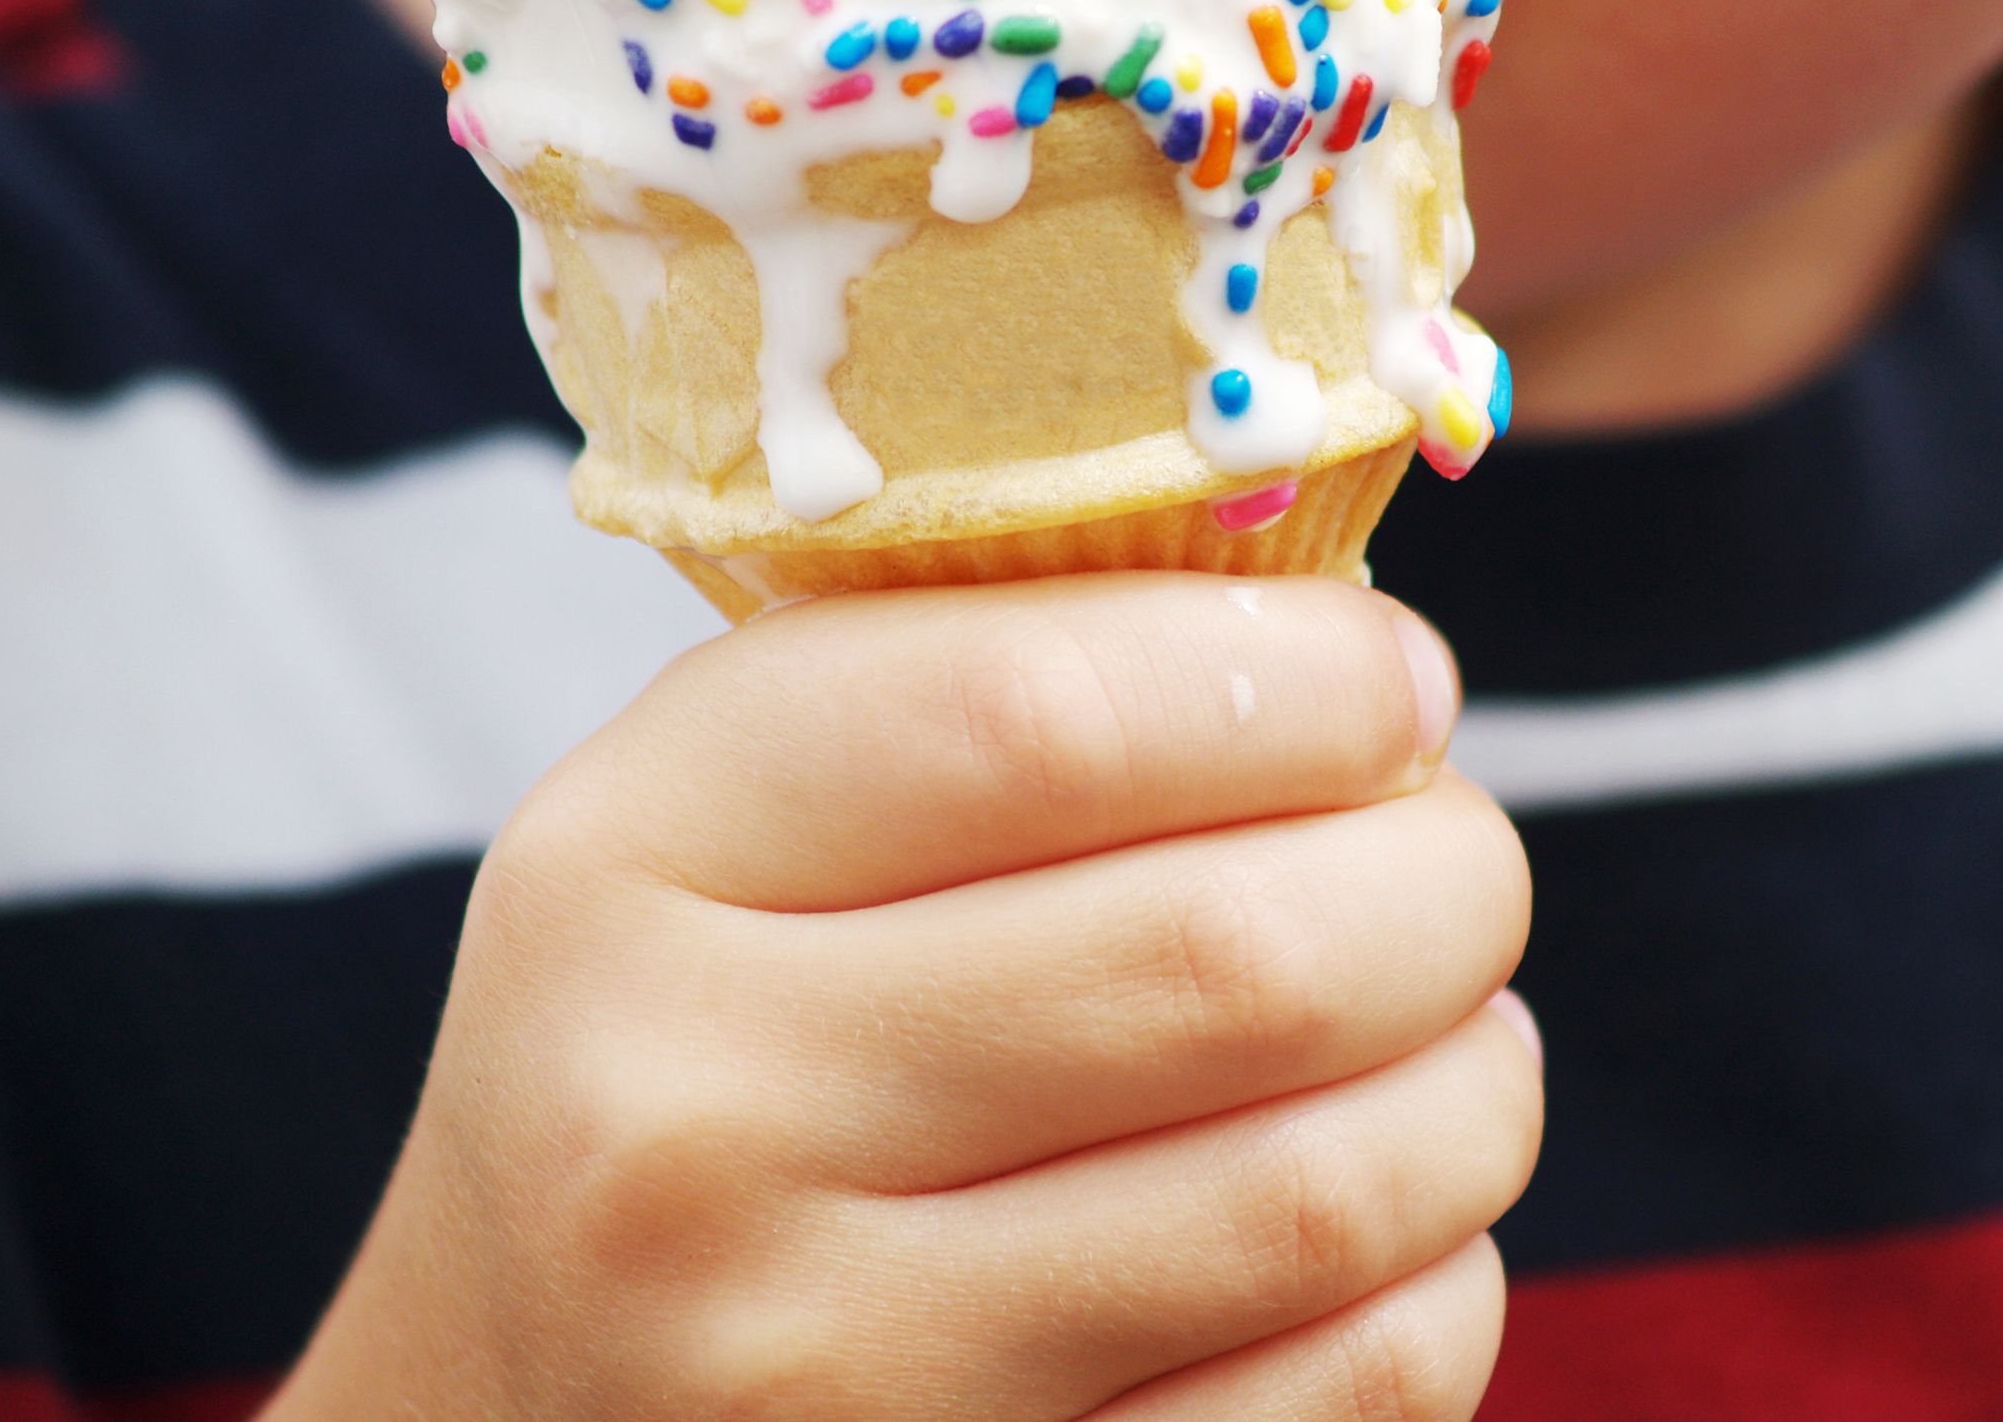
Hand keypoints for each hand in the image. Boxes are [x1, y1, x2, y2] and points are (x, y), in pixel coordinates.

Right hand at [267, 571, 1539, 1419]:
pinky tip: (1387, 1218)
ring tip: (1454, 1028)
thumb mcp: (732, 813)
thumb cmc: (699, 1035)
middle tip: (1454, 861)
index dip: (1299, 677)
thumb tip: (1358, 655)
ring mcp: (821, 1377)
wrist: (529, 1396)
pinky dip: (1438, 1278)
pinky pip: (1348, 1390)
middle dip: (1444, 880)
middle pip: (1231, 955)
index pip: (1042, 714)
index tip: (1395, 680)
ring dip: (1473, 1082)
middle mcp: (689, 1137)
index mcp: (631, 873)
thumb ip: (981, 685)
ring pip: (1325, 1189)